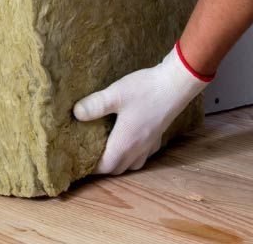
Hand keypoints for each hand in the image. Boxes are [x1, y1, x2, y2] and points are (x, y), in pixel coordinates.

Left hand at [72, 44, 210, 174]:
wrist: (176, 84)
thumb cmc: (145, 90)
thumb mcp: (115, 94)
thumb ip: (94, 105)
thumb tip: (76, 113)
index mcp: (125, 142)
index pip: (105, 167)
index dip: (92, 167)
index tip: (81, 161)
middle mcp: (138, 148)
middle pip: (118, 168)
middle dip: (104, 166)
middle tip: (92, 155)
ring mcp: (150, 143)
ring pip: (133, 164)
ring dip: (120, 162)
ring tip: (110, 150)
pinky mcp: (159, 135)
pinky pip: (145, 154)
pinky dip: (135, 153)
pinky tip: (132, 140)